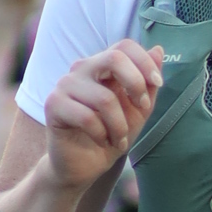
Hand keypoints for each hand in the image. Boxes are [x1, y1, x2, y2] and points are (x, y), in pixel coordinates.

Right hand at [44, 39, 163, 189]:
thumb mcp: (138, 111)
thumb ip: (148, 83)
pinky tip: (103, 142)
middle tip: (141, 109)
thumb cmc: (111, 136)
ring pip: (105, 98)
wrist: (84, 166)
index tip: (157, 83)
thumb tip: (158, 49)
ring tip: (120, 140)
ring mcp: (65, 85)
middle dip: (136, 85)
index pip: (124, 46)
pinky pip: (86, 117)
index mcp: (102, 66)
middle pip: (114, 58)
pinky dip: (102, 135)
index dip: (145, 62)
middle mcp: (82, 69)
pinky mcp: (53, 105)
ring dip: (120, 126)